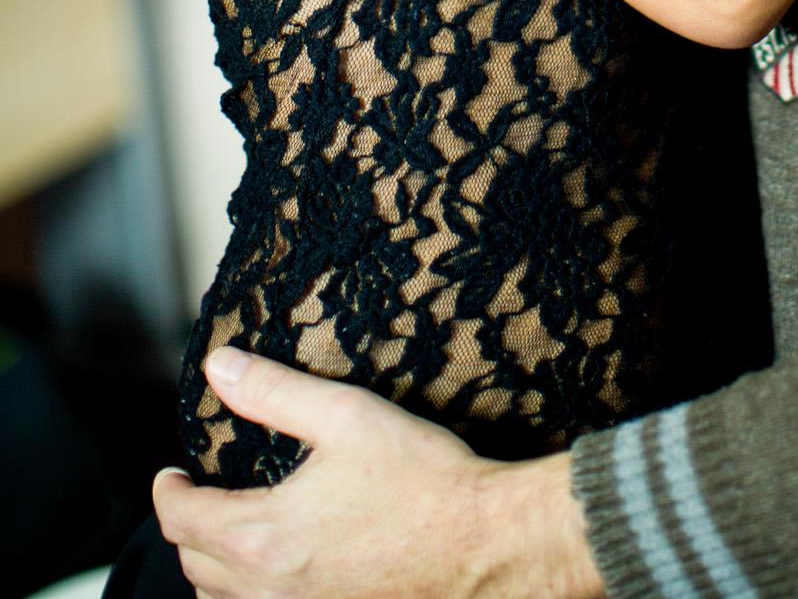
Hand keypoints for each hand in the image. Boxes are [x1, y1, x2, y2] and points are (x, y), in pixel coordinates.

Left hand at [153, 349, 602, 598]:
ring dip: (214, 568)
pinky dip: (250, 594)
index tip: (172, 472)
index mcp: (263, 535)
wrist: (483, 545)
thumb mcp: (346, 414)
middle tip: (198, 496)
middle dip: (186, 528)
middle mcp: (270, 589)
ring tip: (229, 533)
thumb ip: (273, 390)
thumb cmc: (422, 479)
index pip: (181, 519)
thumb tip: (218, 368)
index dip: (168, 491)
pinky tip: (278, 568)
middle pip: (194, 567)